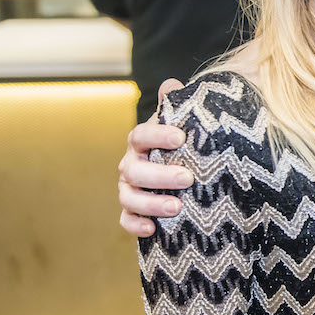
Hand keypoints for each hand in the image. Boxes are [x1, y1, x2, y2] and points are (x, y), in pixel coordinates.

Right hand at [117, 78, 191, 236]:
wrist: (183, 170)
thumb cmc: (184, 145)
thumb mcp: (184, 124)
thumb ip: (179, 105)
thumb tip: (171, 84)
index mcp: (141, 142)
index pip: (141, 135)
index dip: (157, 135)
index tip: (180, 137)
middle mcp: (131, 164)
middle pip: (136, 170)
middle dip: (160, 175)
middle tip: (187, 178)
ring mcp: (129, 189)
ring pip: (130, 197)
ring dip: (151, 203)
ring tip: (177, 207)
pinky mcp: (132, 212)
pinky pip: (126, 221)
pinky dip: (136, 226)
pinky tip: (153, 229)